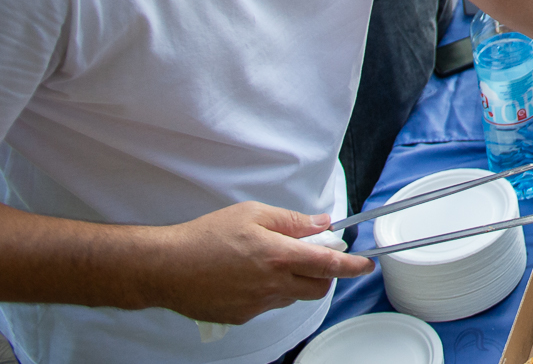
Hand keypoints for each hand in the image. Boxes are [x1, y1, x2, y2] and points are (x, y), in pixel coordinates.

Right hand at [141, 202, 369, 324]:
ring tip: (265, 262)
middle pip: (317, 288)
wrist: (166, 267)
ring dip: (292, 282)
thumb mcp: (253, 213)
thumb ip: (293, 221)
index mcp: (278, 256)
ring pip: (292, 297)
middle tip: (311, 257)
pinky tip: (246, 277)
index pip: (328, 264)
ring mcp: (257, 305)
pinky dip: (268, 292)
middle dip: (323, 275)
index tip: (366, 265)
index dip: (352, 266)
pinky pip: (268, 305)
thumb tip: (323, 224)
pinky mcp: (242, 318)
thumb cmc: (206, 235)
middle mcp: (272, 285)